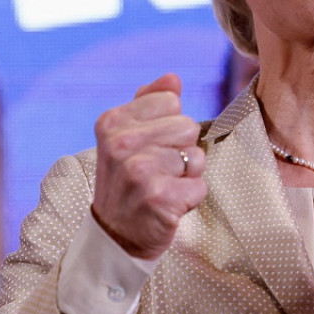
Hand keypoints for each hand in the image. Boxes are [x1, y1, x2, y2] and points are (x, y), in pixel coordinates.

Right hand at [91, 74, 206, 259]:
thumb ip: (149, 102)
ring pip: (197, 156)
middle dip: (181, 150)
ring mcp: (139, 172)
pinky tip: (169, 204)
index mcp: (112, 122)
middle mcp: (121, 144)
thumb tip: (172, 78)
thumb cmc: (128, 181)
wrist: (115, 236)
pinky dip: (191, 198)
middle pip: (187, 126)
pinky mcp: (158, 199)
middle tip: (158, 171)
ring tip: (163, 187)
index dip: (169, 126)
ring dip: (188, 175)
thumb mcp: (127, 137)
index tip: (150, 147)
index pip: (171, 101)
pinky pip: (200, 186)